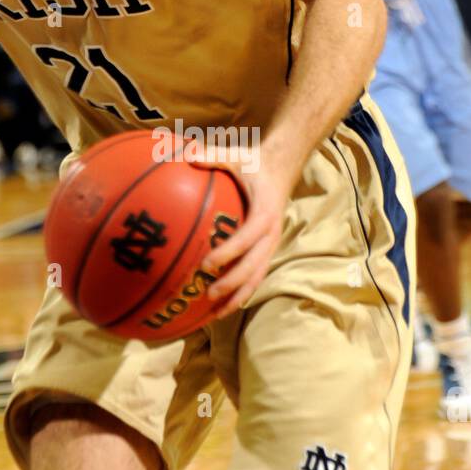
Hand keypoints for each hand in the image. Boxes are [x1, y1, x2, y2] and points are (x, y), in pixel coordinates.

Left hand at [189, 142, 291, 318]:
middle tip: (207, 295)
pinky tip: (221, 306)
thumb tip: (187, 156)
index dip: (230, 252)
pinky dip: (240, 291)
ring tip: (214, 314)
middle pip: (254, 266)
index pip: (248, 237)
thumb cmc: (255, 162)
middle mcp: (271, 233)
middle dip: (232, 283)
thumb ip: (213, 156)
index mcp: (265, 213)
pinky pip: (255, 274)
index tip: (208, 264)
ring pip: (256, 277)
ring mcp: (271, 244)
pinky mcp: (267, 249)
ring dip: (237, 296)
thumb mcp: (236, 155)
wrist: (284, 166)